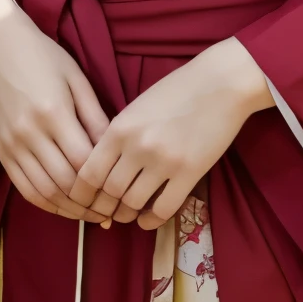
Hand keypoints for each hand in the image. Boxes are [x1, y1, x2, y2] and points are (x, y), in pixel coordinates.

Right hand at [0, 0, 112, 225]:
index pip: (83, 161)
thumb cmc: (44, 56)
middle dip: (91, 203)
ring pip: (44, 192)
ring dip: (70, 209)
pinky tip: (64, 207)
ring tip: (93, 215)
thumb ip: (94, 115)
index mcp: (53, 112)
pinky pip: (24, 188)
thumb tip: (114, 148)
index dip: (104, 182)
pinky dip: (45, 203)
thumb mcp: (76, 78)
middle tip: (113, 212)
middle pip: (65, 183)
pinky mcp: (1, 152)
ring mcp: (12, 145)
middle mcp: (30, 133)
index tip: (122, 191)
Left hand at [66, 37, 274, 231]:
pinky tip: (148, 217)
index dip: (82, 195)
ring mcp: (164, 162)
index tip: (85, 201)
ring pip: (133, 204)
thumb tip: (103, 168)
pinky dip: (151, 219)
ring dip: (128, 213)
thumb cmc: (177, 88)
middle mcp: (137, 147)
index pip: (88, 173)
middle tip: (107, 211)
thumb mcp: (137, 107)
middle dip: (105, 207)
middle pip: (109, 193)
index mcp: (120, 127)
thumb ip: (118, 135)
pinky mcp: (189, 173)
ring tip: (129, 212)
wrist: (220, 82)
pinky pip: (163, 209)